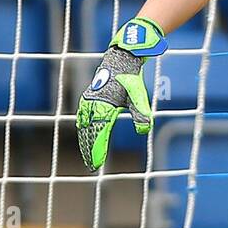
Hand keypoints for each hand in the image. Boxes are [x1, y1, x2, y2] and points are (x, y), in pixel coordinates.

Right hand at [76, 17, 167, 170]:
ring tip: (88, 156)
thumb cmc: (130, 80)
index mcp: (105, 106)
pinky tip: (85, 136)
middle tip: (93, 166)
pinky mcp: (87, 99)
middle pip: (89, 133)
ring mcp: (88, 102)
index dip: (97, 150)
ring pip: (84, 127)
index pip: (99, 134)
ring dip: (85, 141)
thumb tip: (144, 130)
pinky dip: (84, 130)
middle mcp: (93, 105)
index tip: (97, 164)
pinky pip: (83, 118)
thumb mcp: (138, 95)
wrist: (119, 61)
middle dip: (90, 150)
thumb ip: (141, 113)